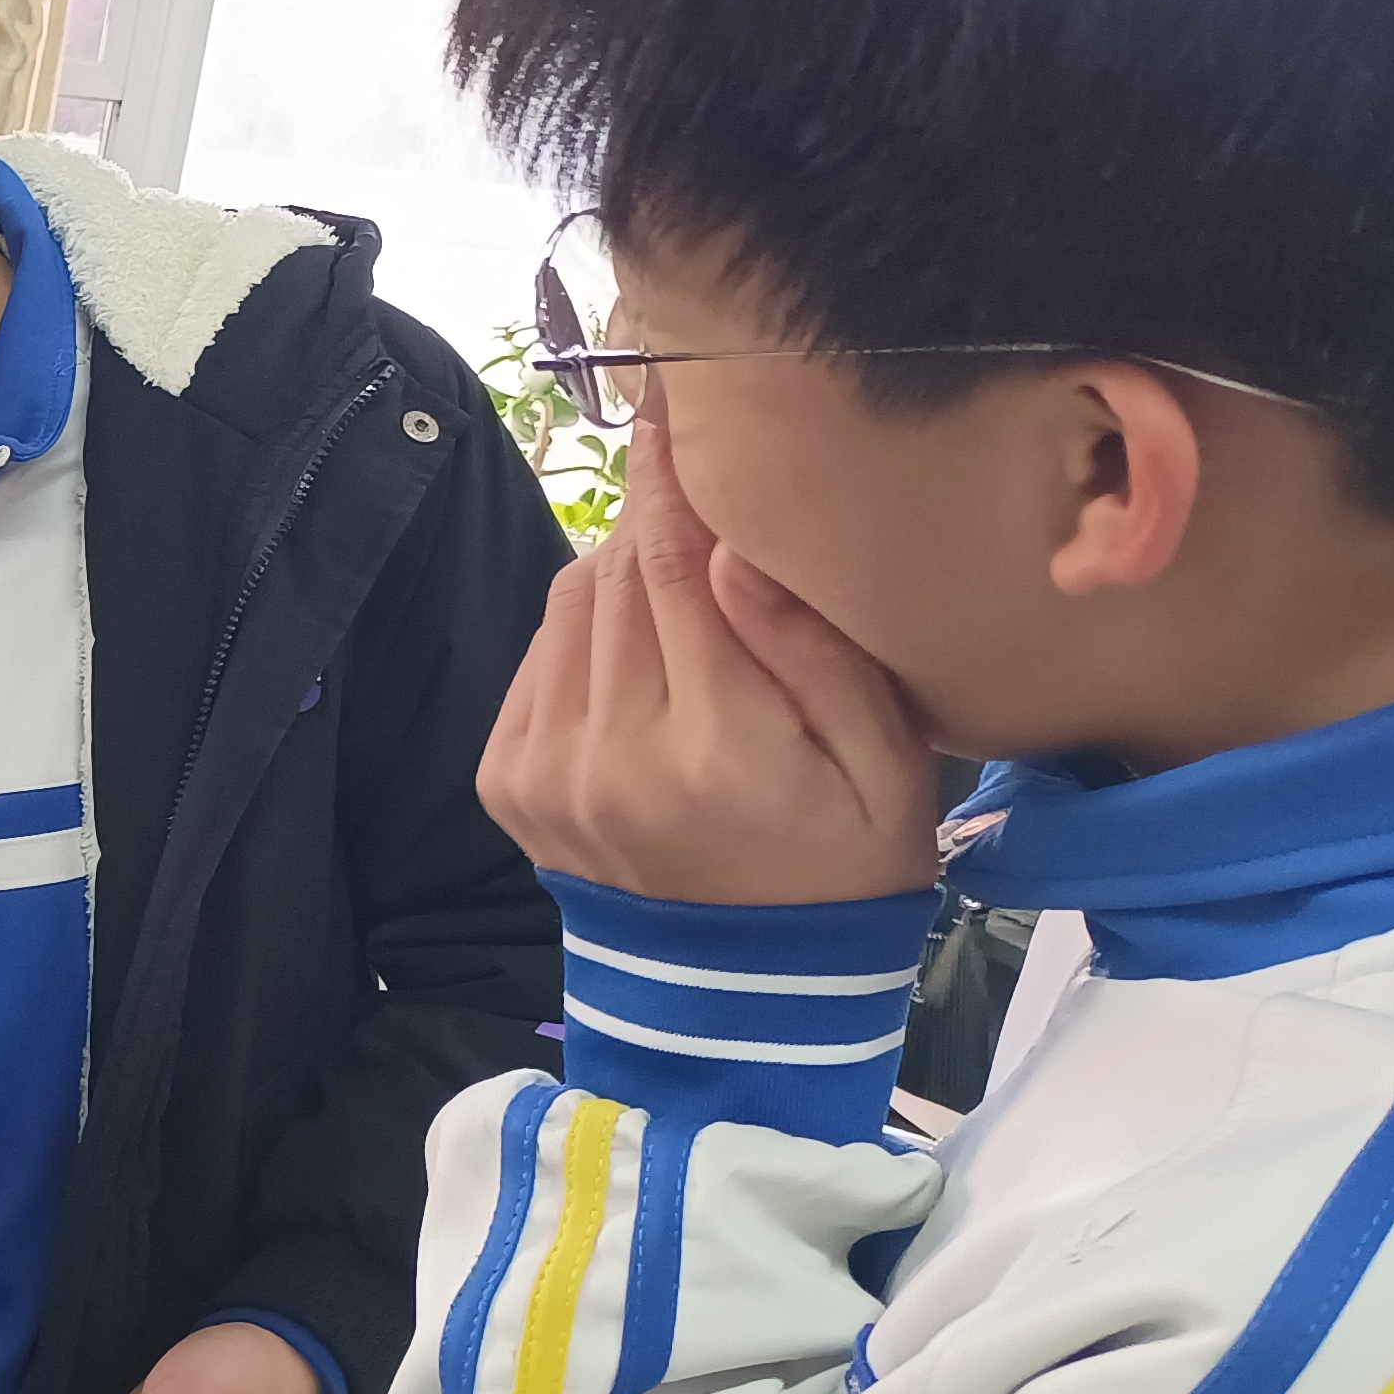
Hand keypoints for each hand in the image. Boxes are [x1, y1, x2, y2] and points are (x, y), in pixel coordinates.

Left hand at [480, 418, 937, 907]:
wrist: (744, 995)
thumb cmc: (843, 869)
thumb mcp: (887, 769)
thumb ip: (818, 653)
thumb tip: (734, 547)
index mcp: (714, 746)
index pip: (671, 566)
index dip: (669, 473)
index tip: (671, 397)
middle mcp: (609, 755)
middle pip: (615, 571)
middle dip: (657, 519)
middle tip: (707, 495)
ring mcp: (545, 772)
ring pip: (569, 604)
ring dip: (620, 572)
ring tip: (686, 594)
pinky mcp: (507, 783)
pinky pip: (538, 656)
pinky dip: (584, 631)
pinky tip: (640, 657)